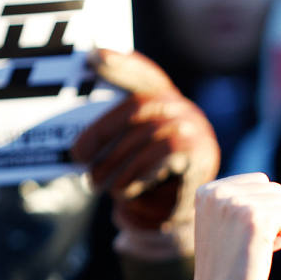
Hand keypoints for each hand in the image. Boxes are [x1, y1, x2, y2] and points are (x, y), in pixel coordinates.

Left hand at [72, 49, 221, 257]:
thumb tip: (78, 132)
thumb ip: (115, 136)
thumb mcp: (131, 157)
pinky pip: (162, 159)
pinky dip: (139, 177)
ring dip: (118, 166)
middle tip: (81, 163)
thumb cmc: (150, 186)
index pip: (145, 76)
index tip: (92, 55)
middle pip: (137, 109)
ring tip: (101, 186)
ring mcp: (198, 133)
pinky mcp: (201, 158)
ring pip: (148, 138)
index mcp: (167, 104)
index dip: (122, 65)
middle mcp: (186, 112)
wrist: (184, 224)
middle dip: (102, 135)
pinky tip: (126, 192)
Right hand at [177, 174, 280, 279]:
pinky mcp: (257, 218)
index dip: (261, 211)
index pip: (261, 182)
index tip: (238, 236)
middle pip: (276, 190)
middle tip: (248, 245)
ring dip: (279, 228)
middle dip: (272, 218)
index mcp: (208, 190)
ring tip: (254, 248)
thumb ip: (239, 201)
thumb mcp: (223, 225)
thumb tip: (276, 188)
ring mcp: (237, 203)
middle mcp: (219, 192)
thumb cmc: (226, 268)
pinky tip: (263, 253)